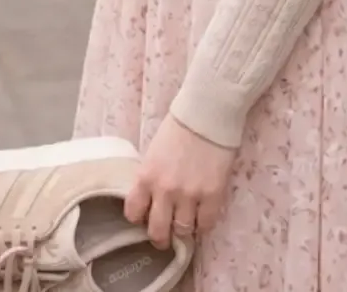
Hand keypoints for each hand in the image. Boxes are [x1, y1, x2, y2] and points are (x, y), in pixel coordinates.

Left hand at [124, 113, 235, 247]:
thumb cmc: (180, 125)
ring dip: (184, 229)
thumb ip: (151, 177)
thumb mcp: (154, 152)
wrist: (208, 110)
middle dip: (160, 236)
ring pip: (182, 231)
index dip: (140, 218)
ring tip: (187, 222)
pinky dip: (204, 224)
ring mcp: (190, 194)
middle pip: (157, 231)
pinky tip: (203, 215)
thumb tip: (153, 199)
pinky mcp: (213, 194)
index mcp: (146, 176)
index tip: (146, 216)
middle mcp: (165, 190)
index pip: (133, 213)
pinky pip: (206, 224)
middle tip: (166, 233)